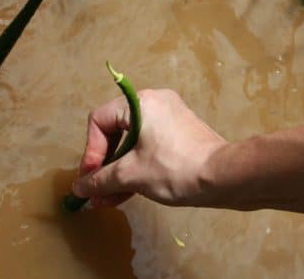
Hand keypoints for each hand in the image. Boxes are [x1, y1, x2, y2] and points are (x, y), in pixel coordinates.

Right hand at [72, 89, 226, 207]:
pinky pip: (149, 146)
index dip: (90, 151)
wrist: (223, 176)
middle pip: (115, 132)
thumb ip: (100, 179)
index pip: (100, 121)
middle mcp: (155, 102)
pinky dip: (136, 167)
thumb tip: (79, 188)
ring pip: (132, 143)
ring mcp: (170, 117)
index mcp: (141, 103)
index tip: (91, 178)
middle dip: (103, 166)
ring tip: (106, 200)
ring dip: (117, 171)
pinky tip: (125, 193)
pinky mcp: (180, 134)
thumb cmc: (174, 169)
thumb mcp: (131, 175)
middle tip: (96, 192)